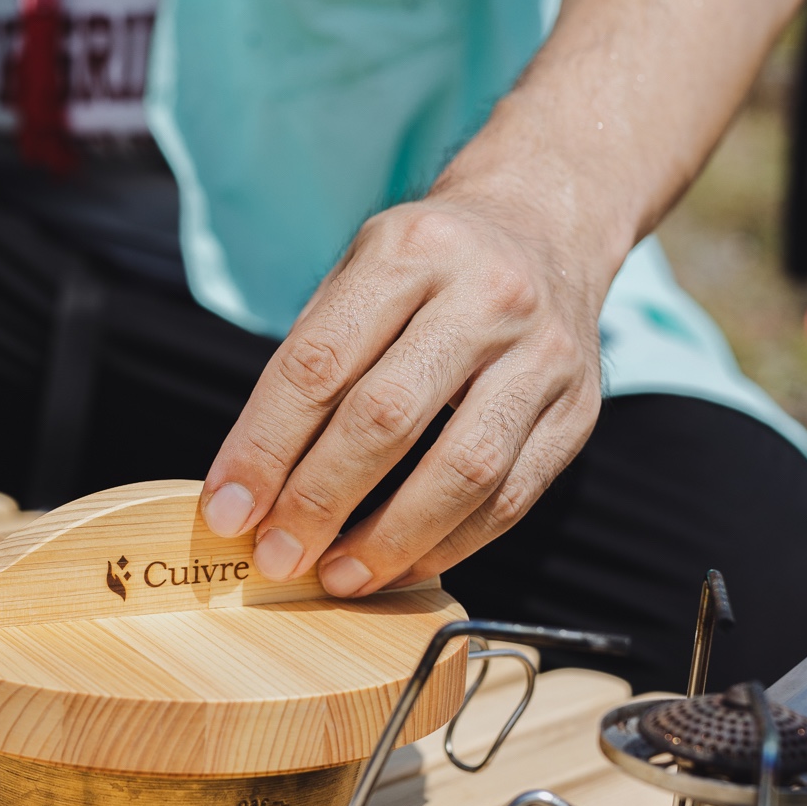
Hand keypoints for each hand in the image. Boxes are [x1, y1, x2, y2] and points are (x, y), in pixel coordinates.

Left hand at [199, 185, 607, 595]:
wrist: (544, 230)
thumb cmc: (426, 270)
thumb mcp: (359, 274)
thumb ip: (308, 366)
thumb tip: (248, 488)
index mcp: (410, 250)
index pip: (319, 364)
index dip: (265, 447)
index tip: (226, 512)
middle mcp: (486, 295)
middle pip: (387, 418)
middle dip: (319, 501)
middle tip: (276, 555)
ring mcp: (544, 354)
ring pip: (463, 471)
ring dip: (389, 540)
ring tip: (336, 576)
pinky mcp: (579, 412)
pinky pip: (510, 500)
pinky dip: (448, 546)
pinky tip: (399, 565)